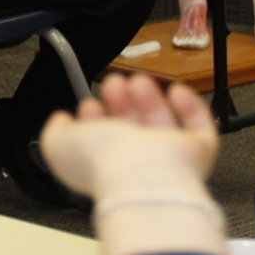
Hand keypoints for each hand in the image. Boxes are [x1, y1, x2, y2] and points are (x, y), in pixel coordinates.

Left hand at [41, 74, 225, 254]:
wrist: (139, 174)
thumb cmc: (101, 162)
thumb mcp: (57, 144)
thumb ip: (56, 130)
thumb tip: (62, 121)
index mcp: (104, 167)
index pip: (100, 145)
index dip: (93, 120)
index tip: (88, 104)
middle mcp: (136, 165)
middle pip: (131, 130)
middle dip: (120, 103)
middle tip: (113, 85)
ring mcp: (167, 160)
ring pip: (160, 125)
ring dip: (148, 99)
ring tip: (136, 81)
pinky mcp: (195, 153)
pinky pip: (198, 129)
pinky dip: (190, 107)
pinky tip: (176, 90)